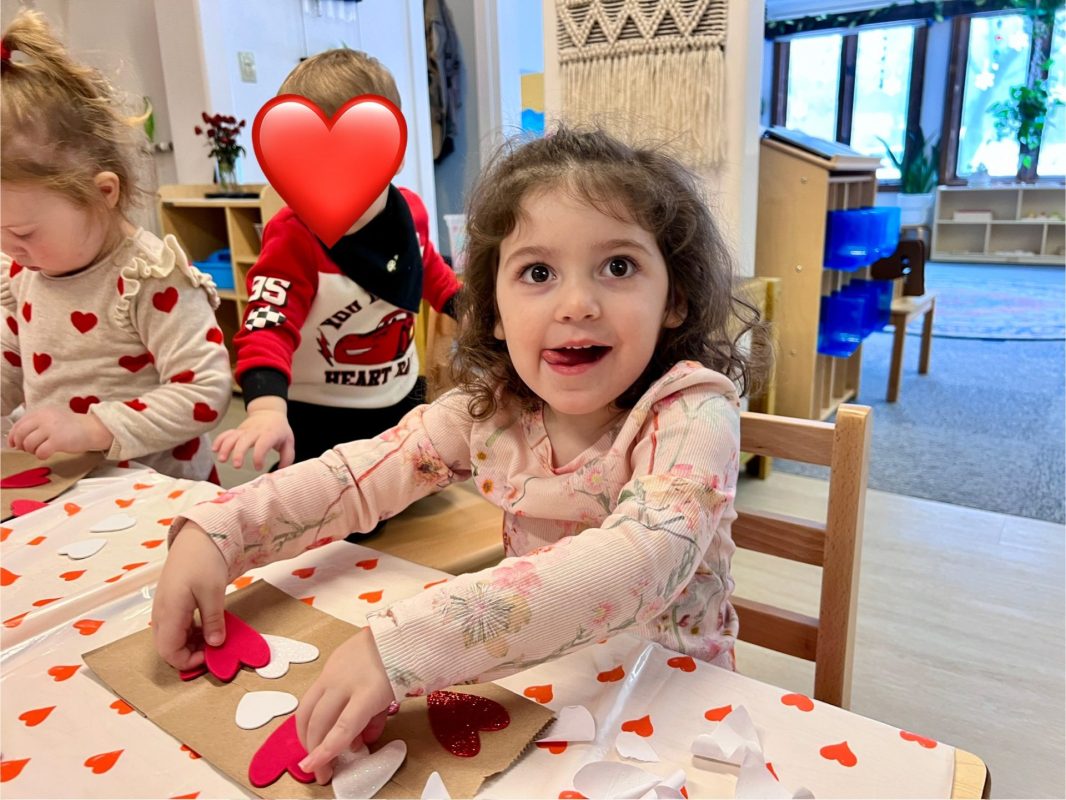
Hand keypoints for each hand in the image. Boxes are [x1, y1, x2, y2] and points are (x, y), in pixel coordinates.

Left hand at [8, 406, 112, 457]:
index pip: (19, 424)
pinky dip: (41, 456)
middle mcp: (44, 418)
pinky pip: (40, 452)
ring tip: (40, 450)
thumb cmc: (73, 427)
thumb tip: (19, 439)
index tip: (14, 443)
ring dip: (32, 451)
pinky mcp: (58, 441)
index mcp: (41, 412)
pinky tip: (47, 454)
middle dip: (21, 444)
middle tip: (27, 449)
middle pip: (20, 434)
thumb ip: (36, 424)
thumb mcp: (52, 418)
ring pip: (28, 444)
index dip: (13, 436)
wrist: (93, 429)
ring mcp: (51, 429)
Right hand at [151, 523, 228, 669]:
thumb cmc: (204, 560)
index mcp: (168, 612)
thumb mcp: (213, 592)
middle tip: (213, 647)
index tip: (209, 656)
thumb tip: (215, 644)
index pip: (168, 652)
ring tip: (213, 635)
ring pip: (170, 637)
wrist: (197, 536)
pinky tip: (206, 624)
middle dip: (189, 653)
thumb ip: (213, 621)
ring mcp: (163, 606)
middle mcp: (160, 612)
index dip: (187, 661)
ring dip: (189, 642)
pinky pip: (174, 625)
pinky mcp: (169, 601)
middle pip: (167, 647)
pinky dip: (188, 631)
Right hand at [213, 396, 293, 469]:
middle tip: (237, 466)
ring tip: (222, 460)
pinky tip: (214, 450)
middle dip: (239, 453)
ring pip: (232, 437)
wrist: (269, 412)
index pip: (262, 444)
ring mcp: (244, 430)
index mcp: (269, 434)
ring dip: (225, 448)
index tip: (258, 467)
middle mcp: (255, 431)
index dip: (259, 456)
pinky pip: (226, 434)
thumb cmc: (279, 430)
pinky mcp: (237, 431)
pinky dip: (219, 440)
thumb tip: (281, 470)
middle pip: (244, 441)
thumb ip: (287, 457)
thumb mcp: (289, 441)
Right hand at [296, 628, 394, 783]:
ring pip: (307, 707)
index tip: (314, 768)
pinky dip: (311, 714)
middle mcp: (345, 681)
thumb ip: (373, 724)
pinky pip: (312, 694)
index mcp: (368, 692)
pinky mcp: (328, 663)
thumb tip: (355, 745)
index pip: (342, 728)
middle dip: (314, 748)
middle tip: (319, 769)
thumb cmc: (400, 667)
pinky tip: (317, 725)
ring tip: (312, 749)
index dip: (326, 751)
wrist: (397, 632)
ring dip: (305, 733)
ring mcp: (333, 671)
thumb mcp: (392, 700)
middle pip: (319, 720)